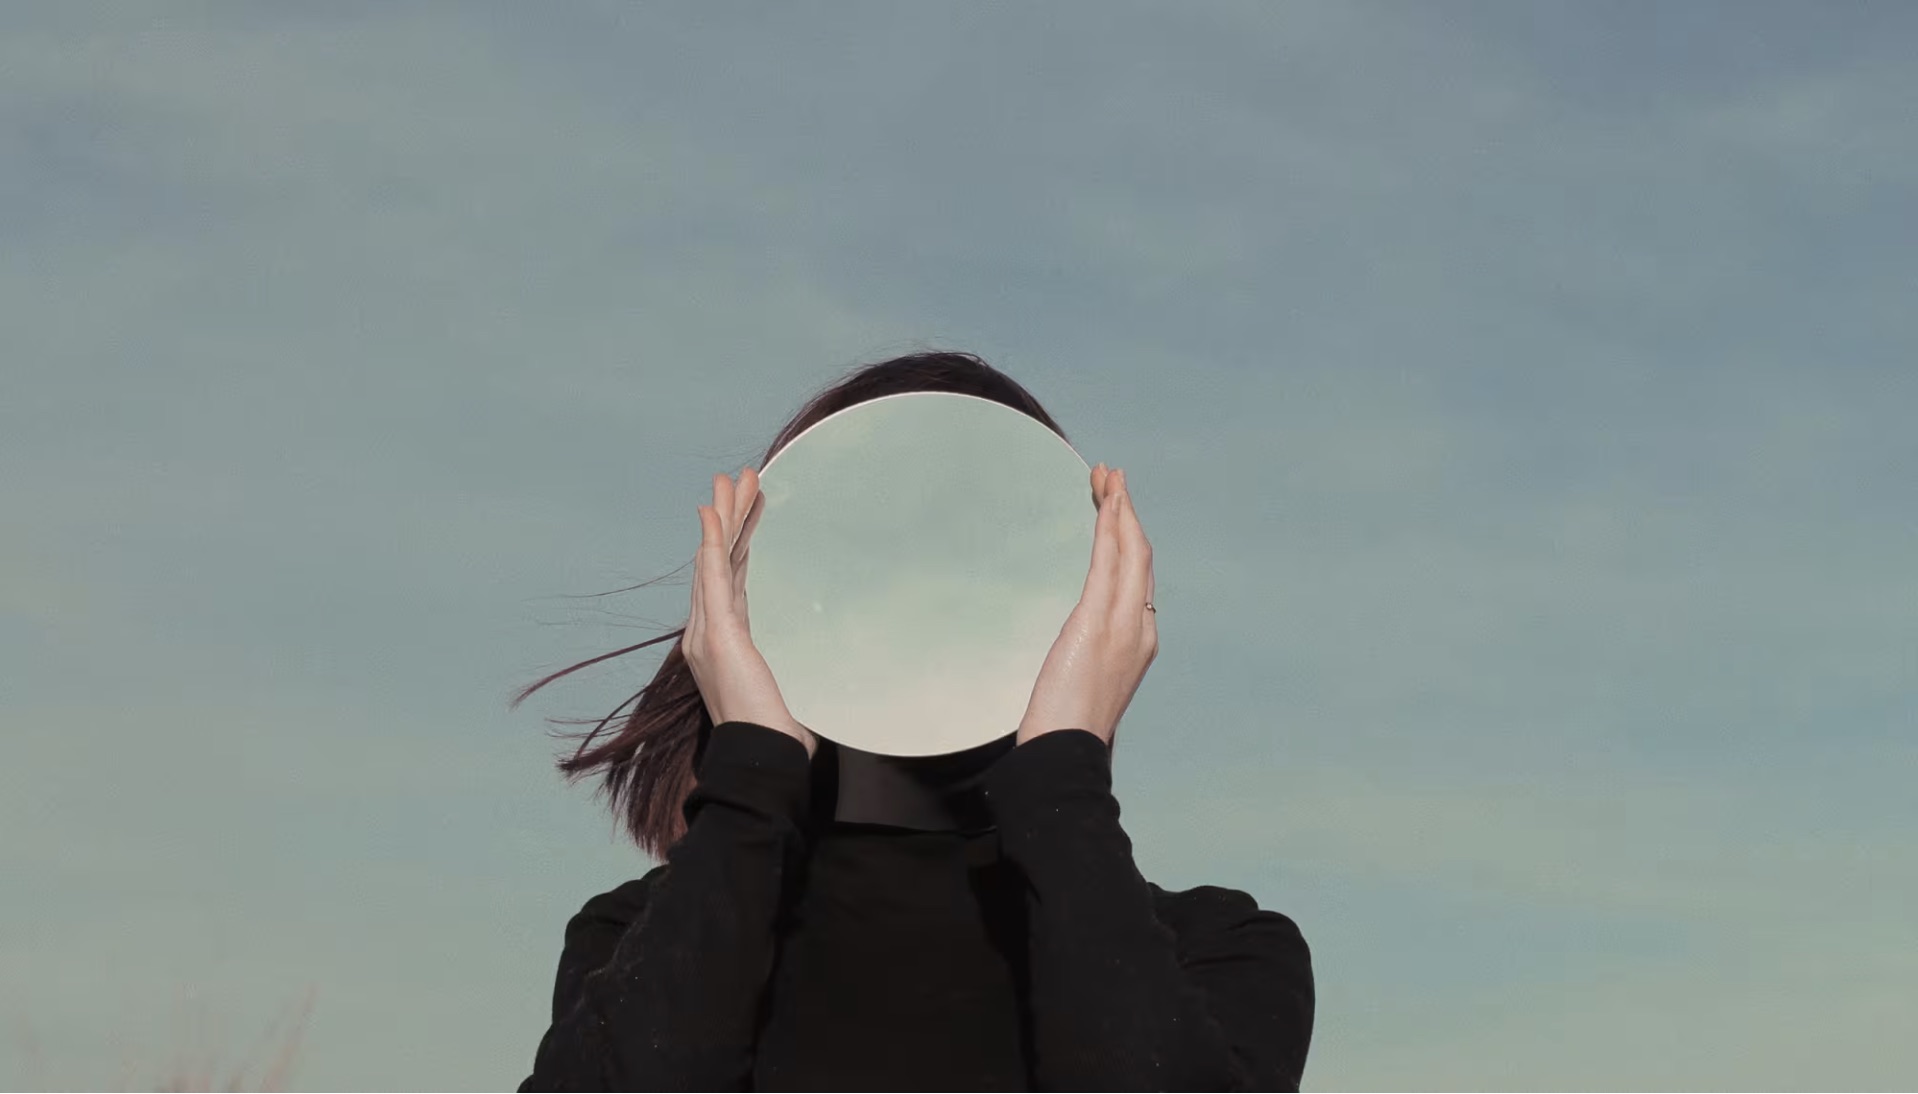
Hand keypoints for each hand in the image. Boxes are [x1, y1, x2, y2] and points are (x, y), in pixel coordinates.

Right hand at [680, 466, 817, 757]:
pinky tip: (711, 511)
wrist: (762, 755)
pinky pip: (711, 574)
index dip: (739, 544)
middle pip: (721, 561)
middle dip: (731, 518)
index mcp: (728, 642)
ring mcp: (708, 631)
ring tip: (732, 479)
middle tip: (741, 479)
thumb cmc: (779, 734)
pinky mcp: (716, 633)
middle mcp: (710, 632)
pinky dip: (710, 540)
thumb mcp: (796, 688)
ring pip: (715, 559)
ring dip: (723, 516)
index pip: (733, 580)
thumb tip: (841, 665)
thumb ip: (803, 670)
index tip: (749, 513)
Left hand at [1016, 464, 1157, 747]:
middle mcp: (1140, 627)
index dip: (1128, 538)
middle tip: (1112, 476)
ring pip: (1129, 551)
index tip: (1114, 510)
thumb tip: (1078, 645)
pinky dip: (1110, 527)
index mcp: (1140, 640)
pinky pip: (1109, 563)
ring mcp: (1123, 625)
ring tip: (1108, 475)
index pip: (1137, 576)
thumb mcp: (1084, 681)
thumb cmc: (1067, 727)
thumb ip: (1088, 654)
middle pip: (1140, 555)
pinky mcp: (1098, 622)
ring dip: (1119, 508)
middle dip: (1127, 512)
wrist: (1066, 752)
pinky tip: (1105, 503)